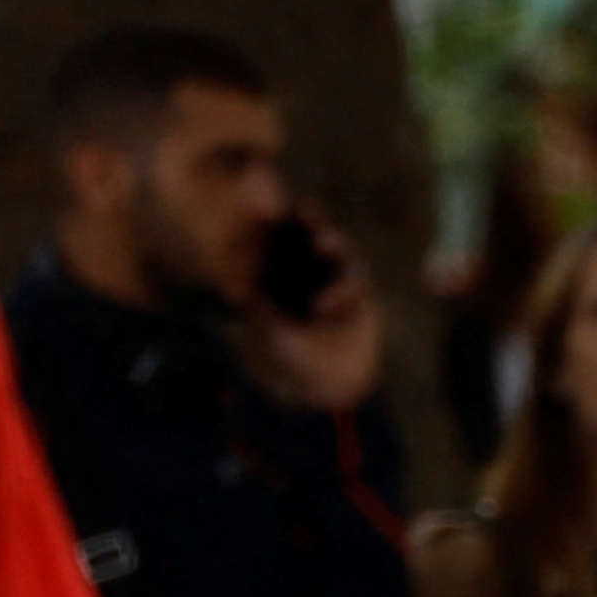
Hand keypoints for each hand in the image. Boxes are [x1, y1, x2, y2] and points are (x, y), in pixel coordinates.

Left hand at [251, 216, 384, 412]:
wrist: (328, 385)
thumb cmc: (288, 359)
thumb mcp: (267, 330)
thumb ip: (258, 305)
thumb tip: (238, 284)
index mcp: (281, 275)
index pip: (277, 242)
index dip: (273, 227)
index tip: (267, 212)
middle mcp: (307, 274)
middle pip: (308, 239)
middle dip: (307, 224)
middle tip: (304, 211)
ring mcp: (333, 282)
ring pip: (334, 254)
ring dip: (330, 243)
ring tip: (323, 243)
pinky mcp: (358, 297)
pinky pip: (355, 283)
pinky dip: (342, 291)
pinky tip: (324, 308)